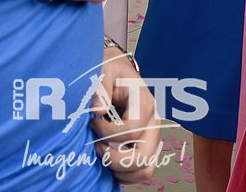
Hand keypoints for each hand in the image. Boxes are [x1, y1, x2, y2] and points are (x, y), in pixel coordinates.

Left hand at [92, 44, 161, 182]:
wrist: (118, 70)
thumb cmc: (110, 70)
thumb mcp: (103, 70)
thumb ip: (100, 88)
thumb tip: (98, 110)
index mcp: (144, 103)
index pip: (131, 130)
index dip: (107, 133)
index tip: (92, 123)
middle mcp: (153, 122)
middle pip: (142, 157)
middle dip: (114, 159)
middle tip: (96, 147)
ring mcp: (152, 136)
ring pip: (145, 169)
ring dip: (120, 170)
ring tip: (102, 155)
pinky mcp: (146, 145)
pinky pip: (142, 170)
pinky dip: (125, 174)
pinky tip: (108, 162)